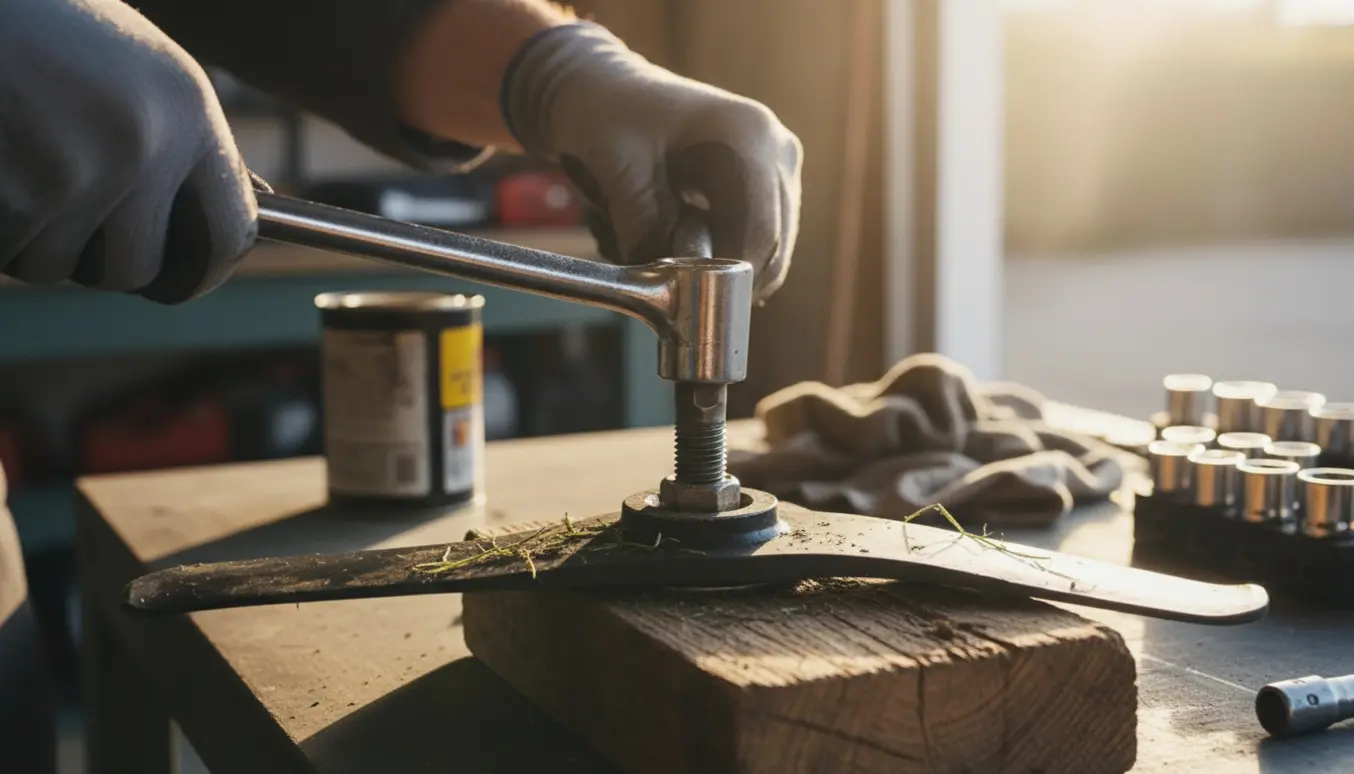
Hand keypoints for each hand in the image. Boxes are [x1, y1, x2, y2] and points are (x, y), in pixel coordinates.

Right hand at [0, 0, 256, 302]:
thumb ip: (170, 144)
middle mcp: (147, 142)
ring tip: (9, 160)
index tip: (176, 279)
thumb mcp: (127, 66)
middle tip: (51, 208)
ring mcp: (83, 170)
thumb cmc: (32, 23)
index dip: (200, 271)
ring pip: (54, 265)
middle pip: (134, 268)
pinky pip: (5, 251)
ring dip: (24, 235)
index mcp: (186, 108)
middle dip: (87, 256)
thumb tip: (217, 234)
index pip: (231, 232)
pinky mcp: (21, 195)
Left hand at [502, 23, 801, 302]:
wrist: (606, 89)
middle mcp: (776, 149)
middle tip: (675, 293)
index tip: (688, 304)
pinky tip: (682, 241)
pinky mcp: (768, 184)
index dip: (728, 278)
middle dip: (724, 279)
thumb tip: (675, 287)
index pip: (758, 232)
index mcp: (747, 136)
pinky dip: (722, 254)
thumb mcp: (618, 172)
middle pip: (771, 247)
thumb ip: (647, 231)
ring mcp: (778, 167)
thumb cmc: (609, 118)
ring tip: (669, 254)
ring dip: (722, 268)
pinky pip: (757, 240)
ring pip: (768, 251)